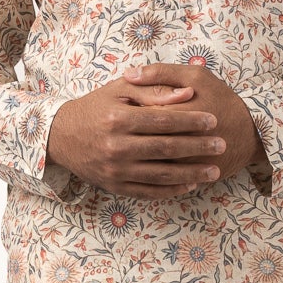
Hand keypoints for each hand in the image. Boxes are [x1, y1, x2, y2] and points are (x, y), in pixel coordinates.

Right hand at [46, 66, 237, 200]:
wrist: (60, 136)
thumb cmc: (94, 108)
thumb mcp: (119, 91)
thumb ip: (153, 90)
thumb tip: (188, 93)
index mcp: (118, 119)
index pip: (163, 121)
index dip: (191, 121)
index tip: (213, 121)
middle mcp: (116, 147)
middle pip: (166, 149)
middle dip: (198, 148)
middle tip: (221, 145)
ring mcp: (115, 170)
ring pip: (161, 175)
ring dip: (191, 174)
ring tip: (214, 171)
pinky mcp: (114, 186)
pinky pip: (148, 191)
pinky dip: (171, 190)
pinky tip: (190, 185)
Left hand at [124, 62, 265, 186]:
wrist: (253, 132)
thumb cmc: (221, 99)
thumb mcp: (196, 76)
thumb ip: (161, 73)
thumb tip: (129, 73)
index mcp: (175, 110)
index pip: (139, 113)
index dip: (130, 111)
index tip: (126, 108)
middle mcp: (178, 139)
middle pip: (141, 140)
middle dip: (131, 135)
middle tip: (126, 130)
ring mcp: (184, 162)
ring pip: (150, 162)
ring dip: (138, 156)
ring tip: (134, 148)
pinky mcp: (189, 178)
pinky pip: (163, 180)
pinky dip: (152, 172)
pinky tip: (148, 164)